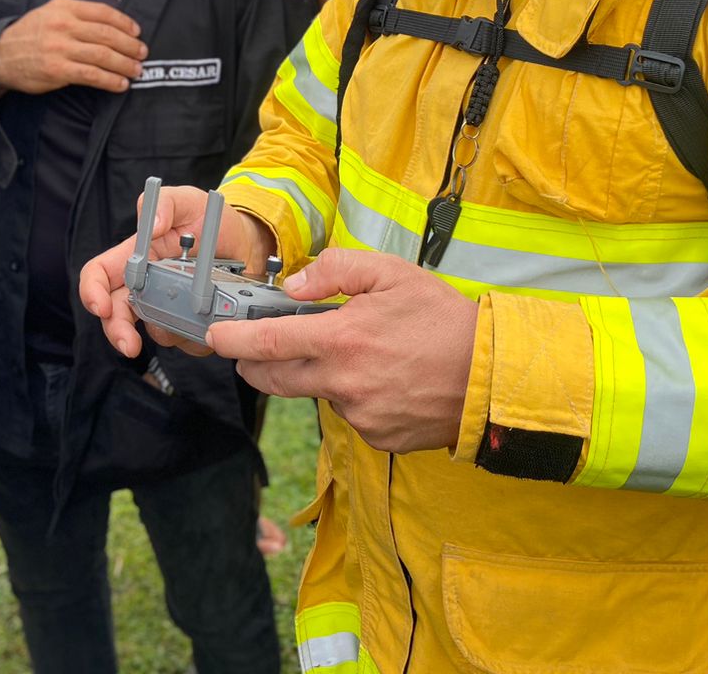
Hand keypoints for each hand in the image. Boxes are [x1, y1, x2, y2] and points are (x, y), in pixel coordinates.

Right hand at [0, 0, 146, 95]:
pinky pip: (92, 75)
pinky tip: (120, 84)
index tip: (137, 32)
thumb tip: (112, 24)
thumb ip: (77, 15)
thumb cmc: (29, 35)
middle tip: (142, 53)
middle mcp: (63, 25)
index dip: (125, 23)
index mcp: (64, 8)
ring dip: (125, 64)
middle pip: (108, 34)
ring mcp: (60, 48)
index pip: (103, 12)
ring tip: (136, 70)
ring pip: (103, 55)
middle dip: (130, 45)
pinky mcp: (57, 70)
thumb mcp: (50, 13)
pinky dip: (110, 80)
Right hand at [79, 185, 276, 358]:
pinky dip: (194, 338)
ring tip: (190, 321)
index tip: (102, 308)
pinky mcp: (187, 320)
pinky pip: (184, 339)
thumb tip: (154, 225)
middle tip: (129, 346)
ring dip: (165, 333)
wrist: (244, 239)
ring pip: (152, 330)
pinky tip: (208, 326)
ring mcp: (166, 305)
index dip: (92, 292)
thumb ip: (168, 202)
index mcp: (137, 255)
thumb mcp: (189, 200)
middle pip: (116, 313)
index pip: (100, 274)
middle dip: (117, 332)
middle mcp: (145, 283)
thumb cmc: (210, 217)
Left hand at [207, 249, 478, 453]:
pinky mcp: (377, 437)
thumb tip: (295, 285)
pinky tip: (386, 380)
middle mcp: (343, 383)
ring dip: (320, 376)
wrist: (492, 376)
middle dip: (257, 362)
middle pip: (274, 379)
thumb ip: (337, 270)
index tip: (215, 334)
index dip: (233, 338)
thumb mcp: (393, 274)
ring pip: (316, 395)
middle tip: (261, 346)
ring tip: (364, 354)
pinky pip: (349, 415)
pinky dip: (355, 397)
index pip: (267, 342)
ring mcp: (359, 415)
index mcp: (342, 340)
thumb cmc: (444, 320)